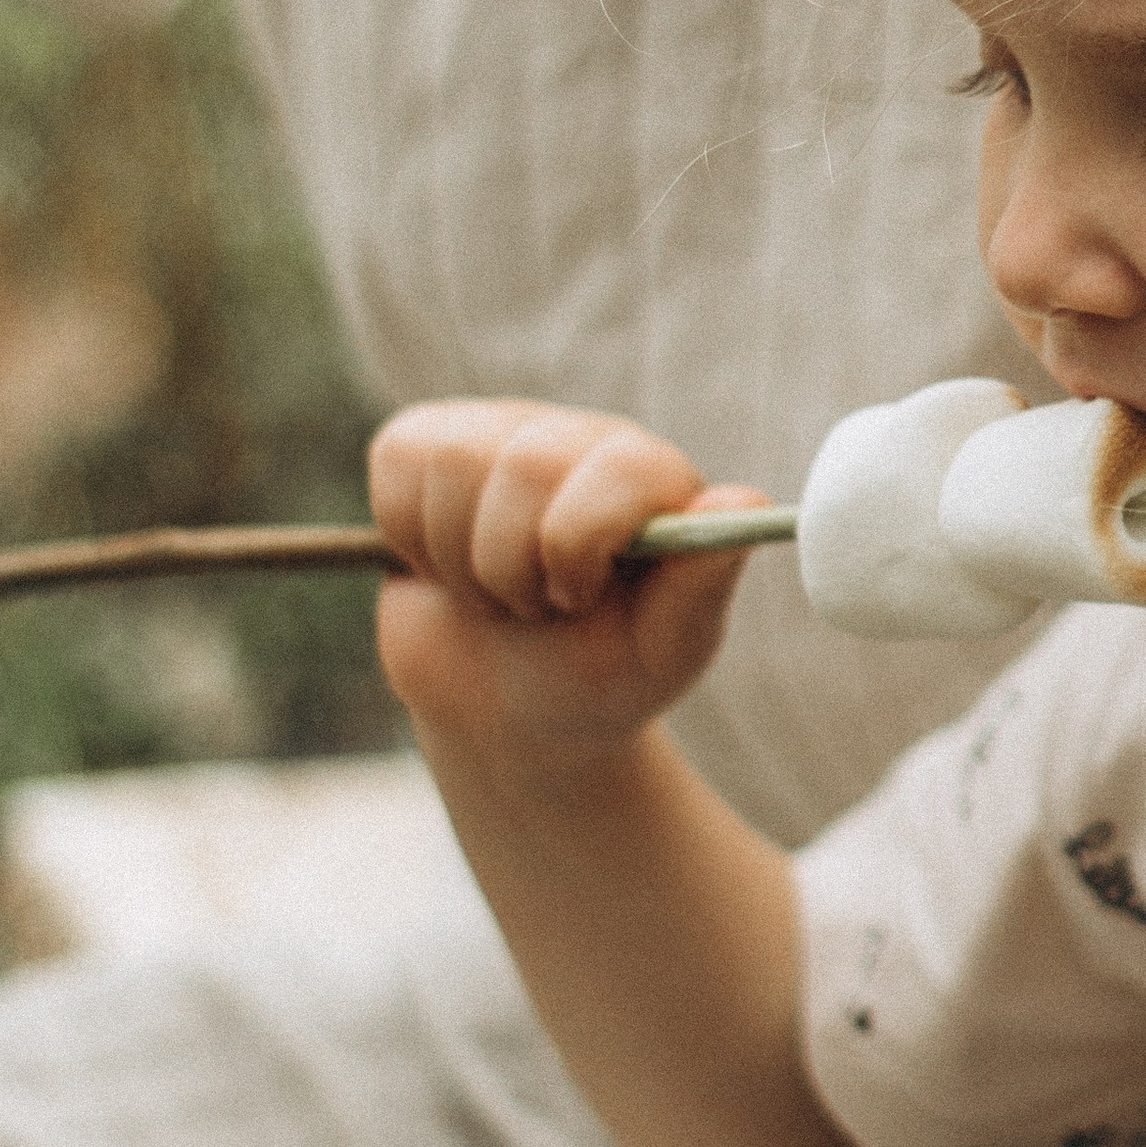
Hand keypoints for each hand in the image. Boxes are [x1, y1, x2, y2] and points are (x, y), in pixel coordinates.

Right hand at [368, 398, 765, 761]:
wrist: (506, 712)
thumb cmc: (598, 678)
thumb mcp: (662, 651)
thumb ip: (700, 583)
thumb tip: (748, 502)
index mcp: (651, 478)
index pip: (617, 468)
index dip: (577, 545)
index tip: (577, 600)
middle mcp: (581, 440)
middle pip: (522, 464)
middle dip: (512, 567)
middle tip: (532, 607)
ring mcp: (503, 434)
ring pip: (453, 462)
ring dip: (460, 560)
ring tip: (492, 592)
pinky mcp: (430, 445)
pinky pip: (397, 459)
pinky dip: (406, 533)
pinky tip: (443, 562)